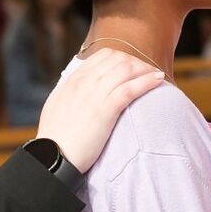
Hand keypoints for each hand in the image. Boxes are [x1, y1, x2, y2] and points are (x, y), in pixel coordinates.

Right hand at [36, 49, 164, 172]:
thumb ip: (71, 91)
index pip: (104, 55)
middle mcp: (84, 82)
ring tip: (157, 75)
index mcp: (74, 80)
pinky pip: (130, 89)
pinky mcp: (105, 110)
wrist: (51, 156)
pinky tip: (159, 80)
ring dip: (146, 70)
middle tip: (148, 71)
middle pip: (118, 59)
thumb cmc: (56, 136)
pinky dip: (147, 81)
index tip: (133, 67)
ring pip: (126, 70)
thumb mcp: (58, 104)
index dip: (123, 58)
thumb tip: (79, 85)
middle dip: (137, 62)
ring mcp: (95, 95)